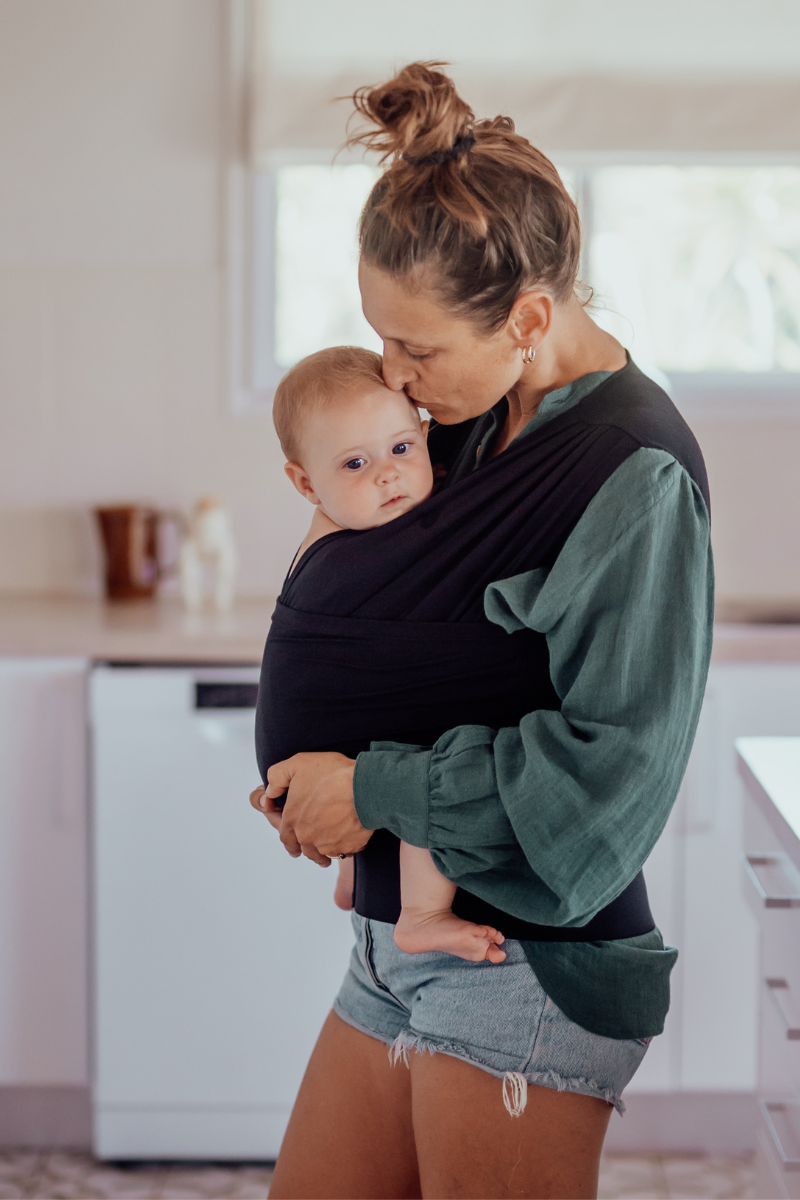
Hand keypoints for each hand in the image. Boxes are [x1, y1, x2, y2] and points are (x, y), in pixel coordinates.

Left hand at [250, 752, 371, 866]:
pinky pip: (344, 852)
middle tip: (303, 851)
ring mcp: (328, 844)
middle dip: (301, 849)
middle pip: (301, 849)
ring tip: (324, 855)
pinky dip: (343, 849)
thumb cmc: (333, 774)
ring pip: (321, 854)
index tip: (290, 844)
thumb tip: (269, 792)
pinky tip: (345, 844)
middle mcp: (308, 836)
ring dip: (321, 854)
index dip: (286, 837)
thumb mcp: (297, 764)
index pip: (284, 835)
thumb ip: (277, 777)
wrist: (365, 786)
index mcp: (293, 819)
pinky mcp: (349, 846)